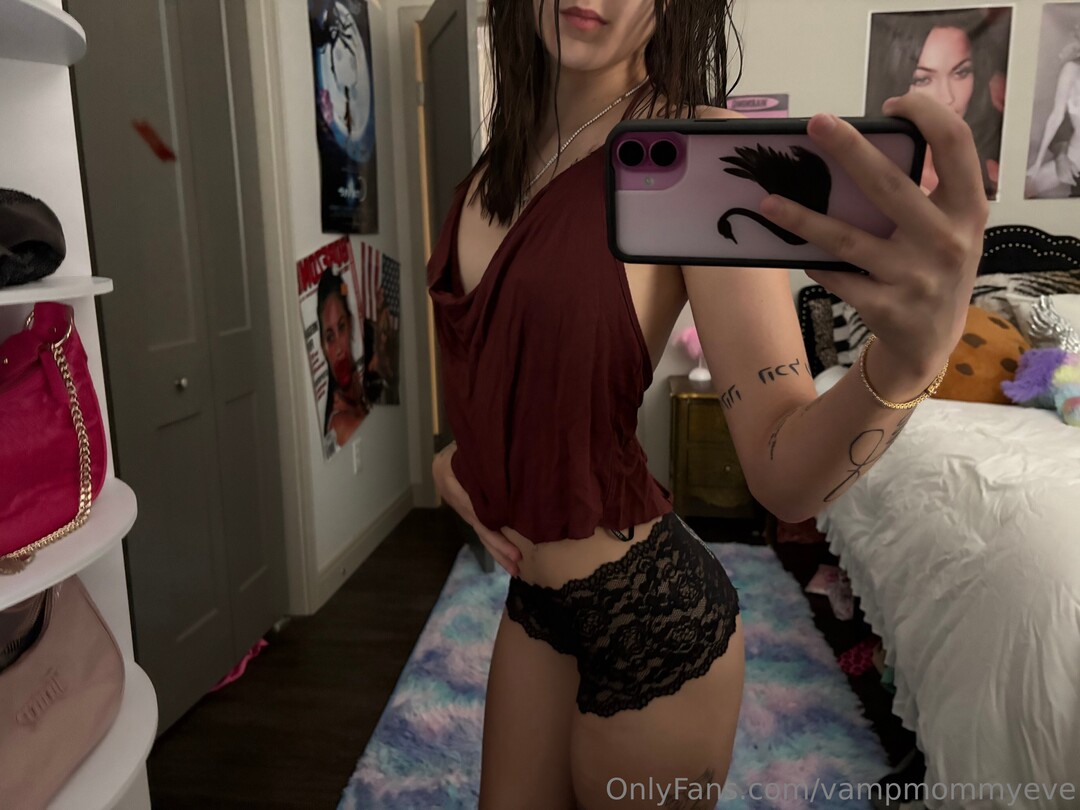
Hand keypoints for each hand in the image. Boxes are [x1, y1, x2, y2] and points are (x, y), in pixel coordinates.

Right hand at [433, 444, 521, 575]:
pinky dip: (493, 541)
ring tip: (514, 567)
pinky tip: (505, 554)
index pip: (473, 509)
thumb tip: (510, 462)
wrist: (452, 437)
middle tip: (516, 562)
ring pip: (478, 529)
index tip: (513, 546)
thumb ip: (482, 453)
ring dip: (496, 549)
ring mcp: (457, 502)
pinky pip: (480, 526)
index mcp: (448, 474)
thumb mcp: (473, 440)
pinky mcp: (465, 507)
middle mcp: (450, 492)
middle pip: (477, 524)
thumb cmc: (470, 434)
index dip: (493, 529)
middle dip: (497, 546)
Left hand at [758, 93, 988, 386]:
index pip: (956, 144)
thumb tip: (863, 145)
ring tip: (768, 201)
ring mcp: (915, 277)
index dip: (928, 114)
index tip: (893, 103)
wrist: (930, 344)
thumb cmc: (932, 269)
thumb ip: (926, 192)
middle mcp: (946, 240)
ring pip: (848, 239)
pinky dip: (815, 263)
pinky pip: (837, 277)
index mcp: (968, 209)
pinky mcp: (886, 307)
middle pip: (890, 184)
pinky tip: (798, 254)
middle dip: (850, 149)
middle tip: (815, 123)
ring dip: (803, 218)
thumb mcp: (949, 229)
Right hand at [1055, 152, 1079, 184]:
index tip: (1076, 184)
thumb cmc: (1067, 162)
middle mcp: (1063, 175)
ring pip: (1064, 181)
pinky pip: (1061, 179)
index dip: (1073, 182)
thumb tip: (1077, 176)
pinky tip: (1065, 180)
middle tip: (1073, 183)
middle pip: (1067, 181)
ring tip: (1070, 182)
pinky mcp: (1057, 174)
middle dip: (1070, 182)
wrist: (1060, 159)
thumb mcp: (1073, 166)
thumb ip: (1075, 171)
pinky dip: (1064, 181)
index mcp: (1067, 173)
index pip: (1071, 180)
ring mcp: (1060, 175)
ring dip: (1067, 182)